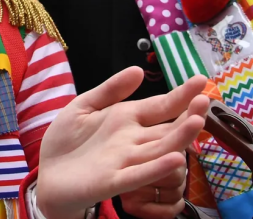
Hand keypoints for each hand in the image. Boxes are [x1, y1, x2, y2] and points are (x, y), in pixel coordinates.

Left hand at [36, 68, 208, 218]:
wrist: (47, 174)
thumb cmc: (67, 141)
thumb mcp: (85, 106)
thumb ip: (111, 89)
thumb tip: (138, 69)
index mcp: (127, 120)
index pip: (161, 106)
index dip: (180, 95)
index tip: (200, 80)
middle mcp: (133, 141)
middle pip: (168, 128)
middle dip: (188, 115)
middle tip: (205, 99)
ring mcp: (126, 161)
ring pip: (160, 150)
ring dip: (180, 137)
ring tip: (198, 121)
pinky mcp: (113, 181)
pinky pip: (139, 175)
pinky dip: (156, 167)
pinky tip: (175, 159)